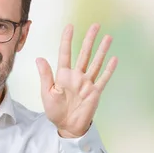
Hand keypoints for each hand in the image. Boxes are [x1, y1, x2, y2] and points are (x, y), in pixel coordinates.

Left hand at [36, 23, 116, 137]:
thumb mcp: (47, 93)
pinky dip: (109, 69)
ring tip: (108, 37)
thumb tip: (39, 58)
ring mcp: (87, 83)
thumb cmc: (55, 110)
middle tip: (95, 25)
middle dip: (89, 39)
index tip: (70, 26)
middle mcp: (76, 76)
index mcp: (63, 75)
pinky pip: (103, 78)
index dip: (67, 39)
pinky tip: (114, 58)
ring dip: (102, 50)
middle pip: (84, 53)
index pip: (66, 53)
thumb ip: (45, 76)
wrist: (67, 126)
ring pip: (96, 63)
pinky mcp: (95, 92)